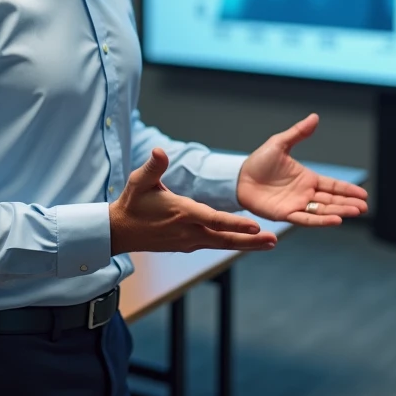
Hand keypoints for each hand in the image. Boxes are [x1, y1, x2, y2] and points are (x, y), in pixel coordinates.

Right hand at [109, 148, 277, 254]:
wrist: (121, 230)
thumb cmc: (132, 202)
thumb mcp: (139, 181)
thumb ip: (153, 167)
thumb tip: (160, 151)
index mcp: (182, 213)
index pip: (213, 220)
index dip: (234, 223)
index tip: (255, 225)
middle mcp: (189, 230)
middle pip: (225, 238)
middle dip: (250, 240)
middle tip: (274, 240)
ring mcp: (189, 241)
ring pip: (222, 244)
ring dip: (246, 244)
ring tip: (270, 243)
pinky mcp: (188, 245)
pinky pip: (214, 244)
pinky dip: (232, 242)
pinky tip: (247, 241)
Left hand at [237, 114, 368, 225]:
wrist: (239, 176)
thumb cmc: (258, 162)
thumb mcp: (280, 144)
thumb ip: (298, 133)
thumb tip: (315, 117)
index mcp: (307, 178)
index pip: (332, 185)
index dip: (347, 190)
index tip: (363, 195)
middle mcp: (305, 193)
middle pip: (332, 200)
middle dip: (348, 203)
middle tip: (364, 207)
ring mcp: (296, 205)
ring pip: (323, 210)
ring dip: (340, 211)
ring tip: (356, 212)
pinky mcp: (286, 214)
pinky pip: (306, 219)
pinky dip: (321, 220)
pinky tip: (336, 220)